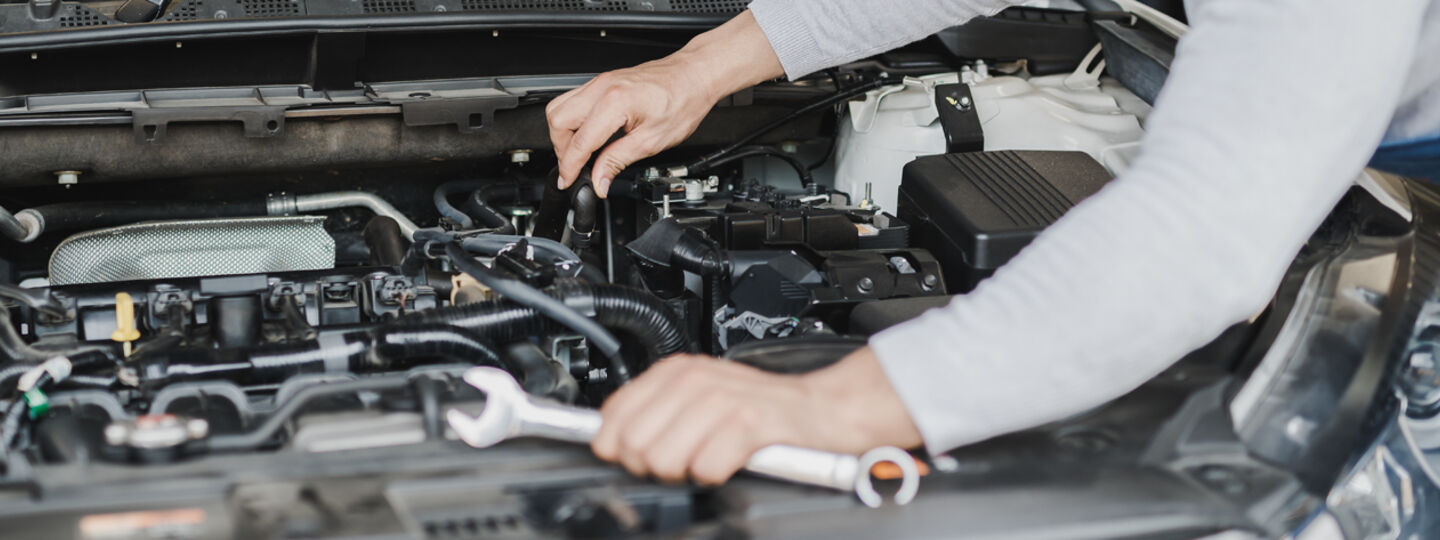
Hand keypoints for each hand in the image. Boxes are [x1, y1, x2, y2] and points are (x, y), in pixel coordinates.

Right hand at [546, 10, 783, 196]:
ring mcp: (600, 81)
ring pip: (559, 107)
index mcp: (614, 102)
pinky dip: (573, 120)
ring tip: (580, 154)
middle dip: (561, 149)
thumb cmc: (683, 101)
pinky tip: (588, 135)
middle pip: (557, 119)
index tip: (567, 181)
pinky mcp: (603, 81)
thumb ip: (618, 161)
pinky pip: (573, 100)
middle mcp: (602, 87)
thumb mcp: (652, 141)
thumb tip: (599, 181)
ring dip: (564, 134)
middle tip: (574, 168)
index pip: (579, 142)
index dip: (570, 167)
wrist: (695, 75)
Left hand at [590, 347, 922, 484]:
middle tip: (681, 460)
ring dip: (685, 472)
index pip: (613, 416)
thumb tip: (608, 440)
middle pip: (633, 445)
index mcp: (674, 371)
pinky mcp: (748, 423)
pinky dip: (716, 474)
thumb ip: (653, 413)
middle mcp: (693, 380)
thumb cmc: (758, 408)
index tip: (640, 454)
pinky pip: (706, 468)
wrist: (820, 409)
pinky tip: (730, 461)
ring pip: (663, 459)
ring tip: (707, 459)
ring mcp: (721, 400)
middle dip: (651, 465)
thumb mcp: (697, 397)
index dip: (620, 447)